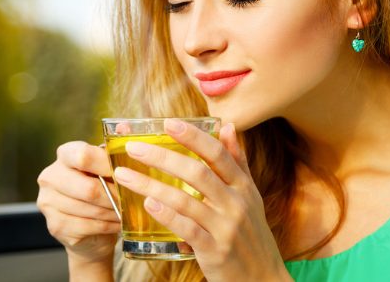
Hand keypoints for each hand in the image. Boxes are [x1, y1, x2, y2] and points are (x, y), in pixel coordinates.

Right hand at [36, 141, 120, 264]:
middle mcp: (50, 176)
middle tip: (130, 199)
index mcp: (65, 154)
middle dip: (114, 196)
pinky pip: (87, 226)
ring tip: (126, 211)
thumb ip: (116, 145)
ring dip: (113, 212)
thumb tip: (124, 127)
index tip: (126, 173)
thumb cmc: (103, 187)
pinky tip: (116, 222)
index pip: (83, 156)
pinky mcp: (54, 225)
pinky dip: (107, 225)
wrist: (90, 225)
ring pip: (90, 209)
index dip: (107, 166)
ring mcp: (48, 202)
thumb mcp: (110, 164)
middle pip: (88, 189)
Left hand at [112, 119, 291, 281]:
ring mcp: (225, 227)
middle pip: (197, 172)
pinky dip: (167, 215)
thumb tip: (227, 126)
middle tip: (134, 147)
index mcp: (243, 186)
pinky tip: (147, 205)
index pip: (217, 154)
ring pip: (186, 200)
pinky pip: (187, 229)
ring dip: (152, 185)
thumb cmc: (251, 233)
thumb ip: (237, 161)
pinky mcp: (215, 251)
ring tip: (125, 175)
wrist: (264, 278)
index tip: (168, 123)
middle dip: (163, 157)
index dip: (193, 136)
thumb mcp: (250, 195)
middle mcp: (236, 202)